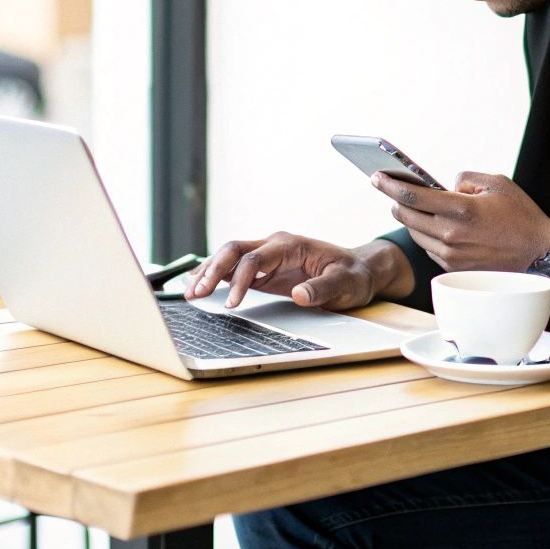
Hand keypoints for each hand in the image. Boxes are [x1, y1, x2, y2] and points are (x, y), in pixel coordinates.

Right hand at [184, 233, 410, 310]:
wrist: (359, 271)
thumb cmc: (353, 276)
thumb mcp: (345, 284)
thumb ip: (322, 289)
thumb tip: (299, 295)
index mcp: (291, 245)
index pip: (255, 258)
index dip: (239, 279)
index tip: (233, 304)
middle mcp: (275, 245)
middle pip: (234, 249)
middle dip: (212, 269)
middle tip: (196, 293)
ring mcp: (268, 256)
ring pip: (229, 256)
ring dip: (208, 271)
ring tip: (190, 292)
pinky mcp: (265, 269)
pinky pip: (234, 267)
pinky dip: (215, 274)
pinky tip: (199, 284)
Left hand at [372, 171, 549, 272]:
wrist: (539, 254)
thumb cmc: (521, 216)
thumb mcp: (496, 183)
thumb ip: (465, 179)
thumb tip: (444, 186)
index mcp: (461, 210)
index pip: (413, 196)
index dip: (390, 184)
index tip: (376, 177)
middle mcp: (451, 234)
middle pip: (407, 216)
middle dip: (394, 201)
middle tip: (389, 189)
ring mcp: (451, 255)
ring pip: (416, 234)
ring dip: (410, 219)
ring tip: (408, 206)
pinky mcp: (454, 268)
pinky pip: (429, 248)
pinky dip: (425, 235)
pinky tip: (429, 225)